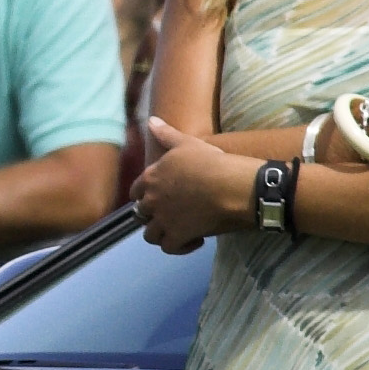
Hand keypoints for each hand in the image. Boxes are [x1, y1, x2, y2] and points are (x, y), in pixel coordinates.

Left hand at [131, 116, 247, 251]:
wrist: (233, 187)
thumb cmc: (213, 162)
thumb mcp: (188, 143)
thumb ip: (166, 134)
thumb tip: (151, 121)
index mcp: (152, 177)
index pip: (135, 191)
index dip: (144, 196)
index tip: (159, 198)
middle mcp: (152, 200)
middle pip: (141, 214)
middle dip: (153, 216)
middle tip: (173, 214)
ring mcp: (163, 220)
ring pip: (150, 235)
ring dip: (163, 233)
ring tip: (181, 228)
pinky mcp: (177, 236)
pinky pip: (169, 248)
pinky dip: (179, 246)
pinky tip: (194, 239)